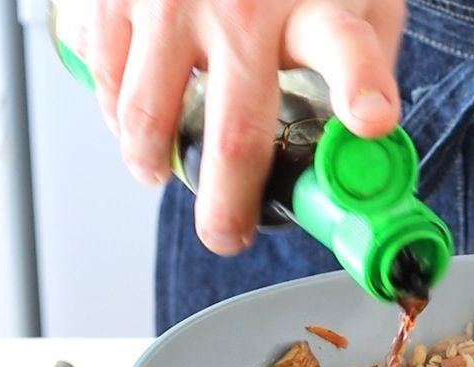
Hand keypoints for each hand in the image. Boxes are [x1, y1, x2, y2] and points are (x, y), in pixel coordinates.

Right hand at [59, 0, 404, 253]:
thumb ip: (365, 59)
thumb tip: (366, 140)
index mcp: (318, 8)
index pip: (348, 50)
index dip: (362, 89)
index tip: (373, 120)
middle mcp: (244, 6)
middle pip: (235, 135)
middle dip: (228, 206)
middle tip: (227, 236)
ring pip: (147, 117)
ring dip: (151, 162)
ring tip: (160, 172)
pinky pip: (100, 72)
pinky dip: (112, 107)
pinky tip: (129, 110)